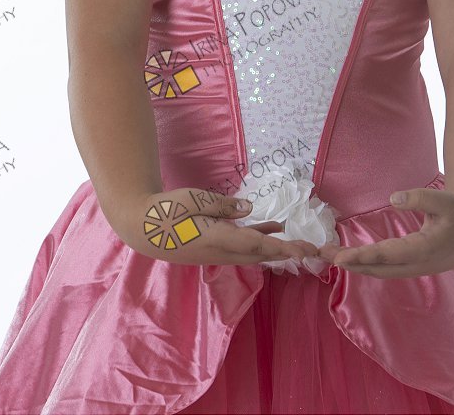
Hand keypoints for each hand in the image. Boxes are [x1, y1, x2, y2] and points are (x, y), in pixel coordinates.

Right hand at [139, 186, 322, 267]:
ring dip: (274, 245)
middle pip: (260, 253)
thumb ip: (223, 206)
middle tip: (312, 249)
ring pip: (252, 251)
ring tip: (295, 238)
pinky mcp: (211, 247)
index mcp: (218, 239)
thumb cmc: (167, 210)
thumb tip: (250, 209)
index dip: (283, 247)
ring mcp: (215, 252)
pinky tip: (268, 227)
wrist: (141, 226)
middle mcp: (220, 250)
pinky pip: (240, 246)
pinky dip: (257, 238)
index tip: (304, 251)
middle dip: (286, 251)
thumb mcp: (195, 200)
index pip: (257, 245)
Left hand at [316, 187, 453, 277]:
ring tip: (332, 256)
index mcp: (423, 249)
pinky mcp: (415, 267)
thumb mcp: (444, 200)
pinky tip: (356, 259)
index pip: (386, 255)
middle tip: (323, 254)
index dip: (362, 257)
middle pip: (378, 268)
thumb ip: (420, 198)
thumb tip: (394, 198)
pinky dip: (369, 265)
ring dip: (357, 266)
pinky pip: (387, 270)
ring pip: (381, 271)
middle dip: (350, 263)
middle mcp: (417, 264)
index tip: (339, 258)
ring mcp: (416, 269)